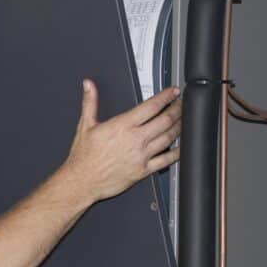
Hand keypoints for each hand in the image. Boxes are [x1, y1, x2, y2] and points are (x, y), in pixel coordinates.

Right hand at [60, 80, 181, 203]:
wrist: (82, 180)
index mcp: (122, 126)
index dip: (166, 97)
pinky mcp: (143, 170)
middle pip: (164, 120)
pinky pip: (166, 161)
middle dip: (177, 109)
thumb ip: (90, 102)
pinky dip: (177, 153)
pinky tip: (181, 147)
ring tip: (184, 120)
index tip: (173, 92)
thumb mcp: (85, 125)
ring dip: (179, 127)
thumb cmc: (83, 156)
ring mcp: (141, 156)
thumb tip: (88, 86)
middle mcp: (135, 140)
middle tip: (181, 104)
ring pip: (168, 138)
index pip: (151, 107)